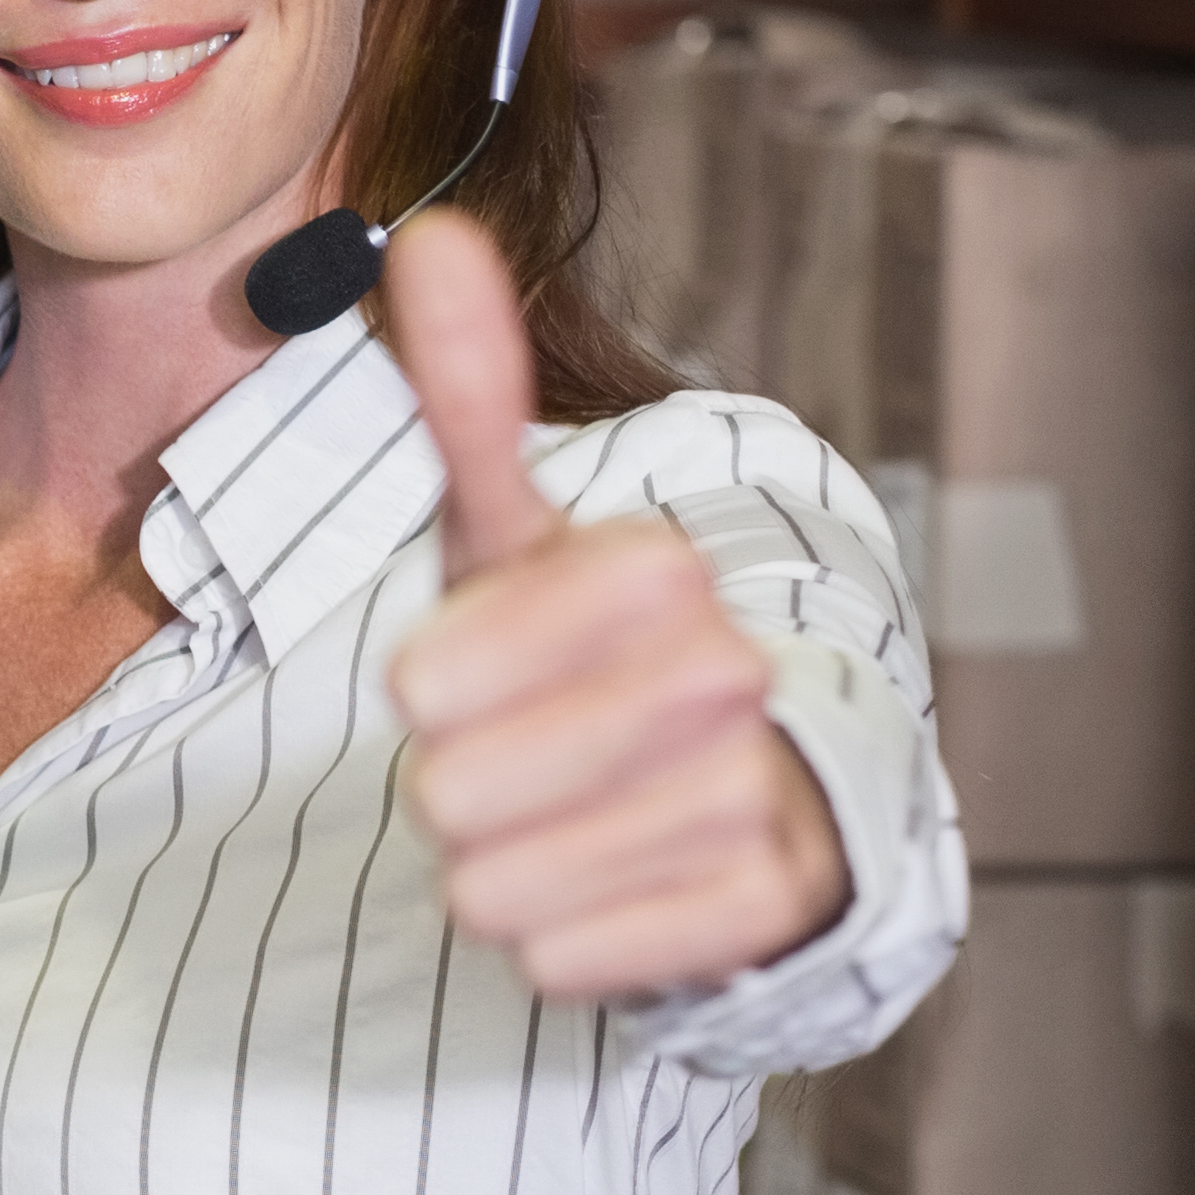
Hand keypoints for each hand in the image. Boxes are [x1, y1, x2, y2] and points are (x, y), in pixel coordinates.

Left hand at [380, 213, 848, 1001]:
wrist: (732, 787)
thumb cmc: (582, 654)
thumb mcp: (511, 530)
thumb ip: (468, 393)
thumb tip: (429, 235)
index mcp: (651, 571)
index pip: (430, 683)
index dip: (426, 697)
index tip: (466, 678)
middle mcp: (724, 671)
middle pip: (454, 792)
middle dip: (455, 791)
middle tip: (516, 759)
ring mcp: (754, 793)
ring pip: (498, 885)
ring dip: (499, 873)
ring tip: (563, 821)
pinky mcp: (768, 907)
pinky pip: (564, 959)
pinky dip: (559, 945)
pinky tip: (609, 889)